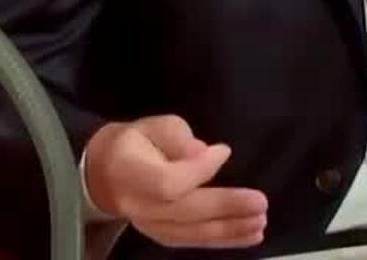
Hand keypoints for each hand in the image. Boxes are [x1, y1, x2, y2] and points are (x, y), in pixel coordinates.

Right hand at [82, 115, 268, 248]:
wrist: (106, 173)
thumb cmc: (137, 143)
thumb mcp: (153, 125)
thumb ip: (176, 137)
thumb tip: (203, 153)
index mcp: (130, 173)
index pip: (167, 182)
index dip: (198, 171)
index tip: (223, 150)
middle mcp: (138, 206)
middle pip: (184, 212)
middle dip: (225, 208)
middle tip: (260, 203)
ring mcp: (148, 226)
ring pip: (191, 233)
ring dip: (229, 230)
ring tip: (259, 222)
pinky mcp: (161, 236)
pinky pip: (193, 241)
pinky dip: (223, 240)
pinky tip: (249, 235)